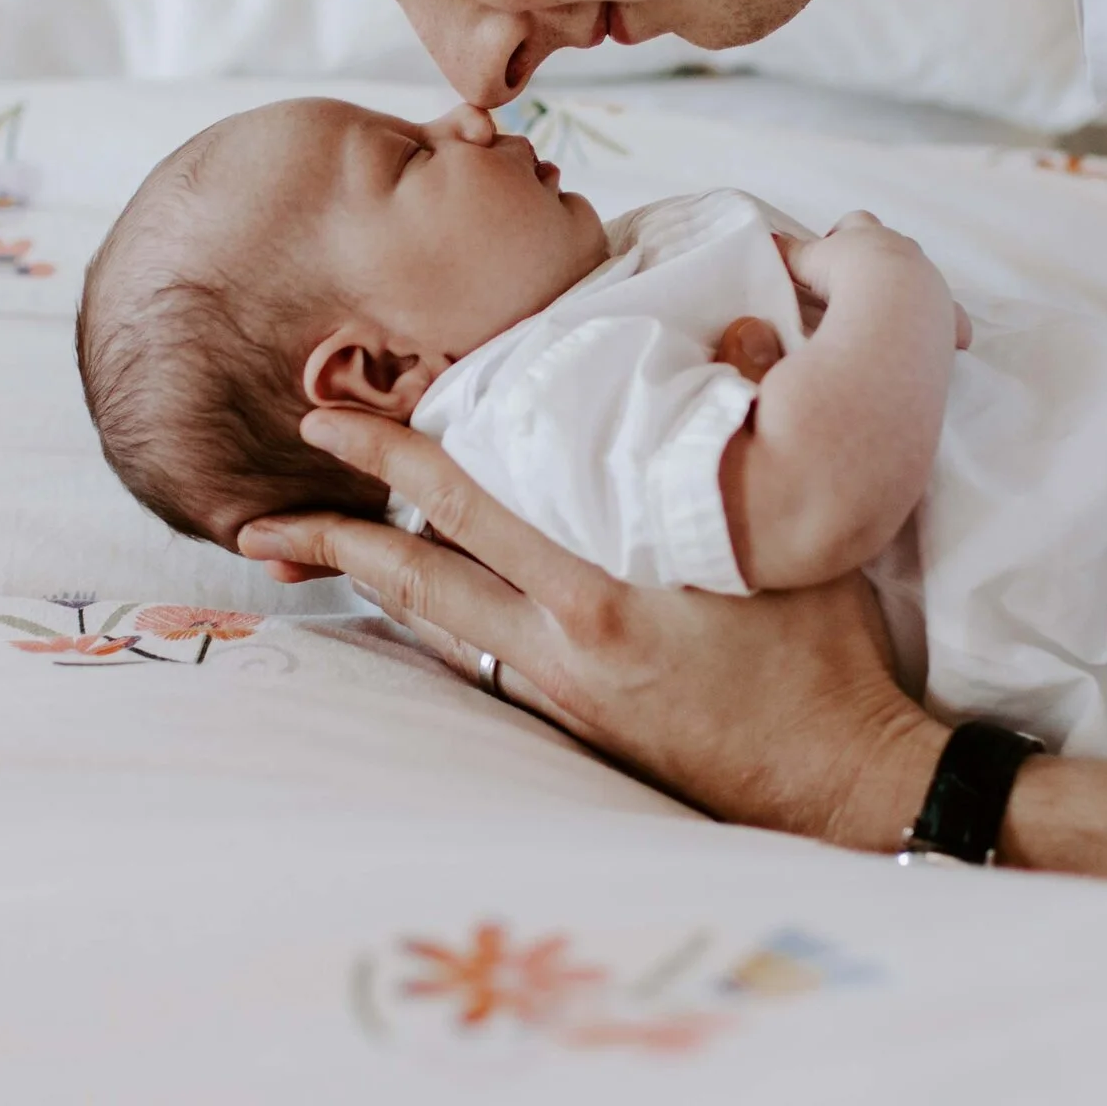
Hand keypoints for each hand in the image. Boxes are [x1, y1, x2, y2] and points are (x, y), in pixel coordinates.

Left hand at [238, 409, 946, 844]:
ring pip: (439, 629)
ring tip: (316, 554)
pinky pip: (480, 663)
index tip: (324, 424)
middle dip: (335, 541)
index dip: (388, 461)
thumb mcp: (798, 537)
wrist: (846, 783)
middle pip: (419, 582)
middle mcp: (561, 649)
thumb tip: (739, 323)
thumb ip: (754, 423)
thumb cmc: (829, 661)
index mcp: (599, 596)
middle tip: (260, 512)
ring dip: (377, 586)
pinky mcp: (582, 728)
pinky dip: (438, 624)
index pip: (465, 509)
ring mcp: (565, 696)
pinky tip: (421, 607)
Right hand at [774, 217, 970, 348]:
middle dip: (874, 254)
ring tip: (885, 313)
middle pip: (891, 240)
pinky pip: (953, 317)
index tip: (823, 255)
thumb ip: (789, 254)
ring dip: (906, 287)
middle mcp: (904, 251)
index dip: (836, 238)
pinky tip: (939, 339)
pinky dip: (947, 325)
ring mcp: (930, 281)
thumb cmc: (845, 280)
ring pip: (922, 273)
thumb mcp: (808, 263)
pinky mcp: (947, 316)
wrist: (894, 307)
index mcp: (869, 237)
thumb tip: (770, 241)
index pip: (852, 224)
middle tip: (851, 281)